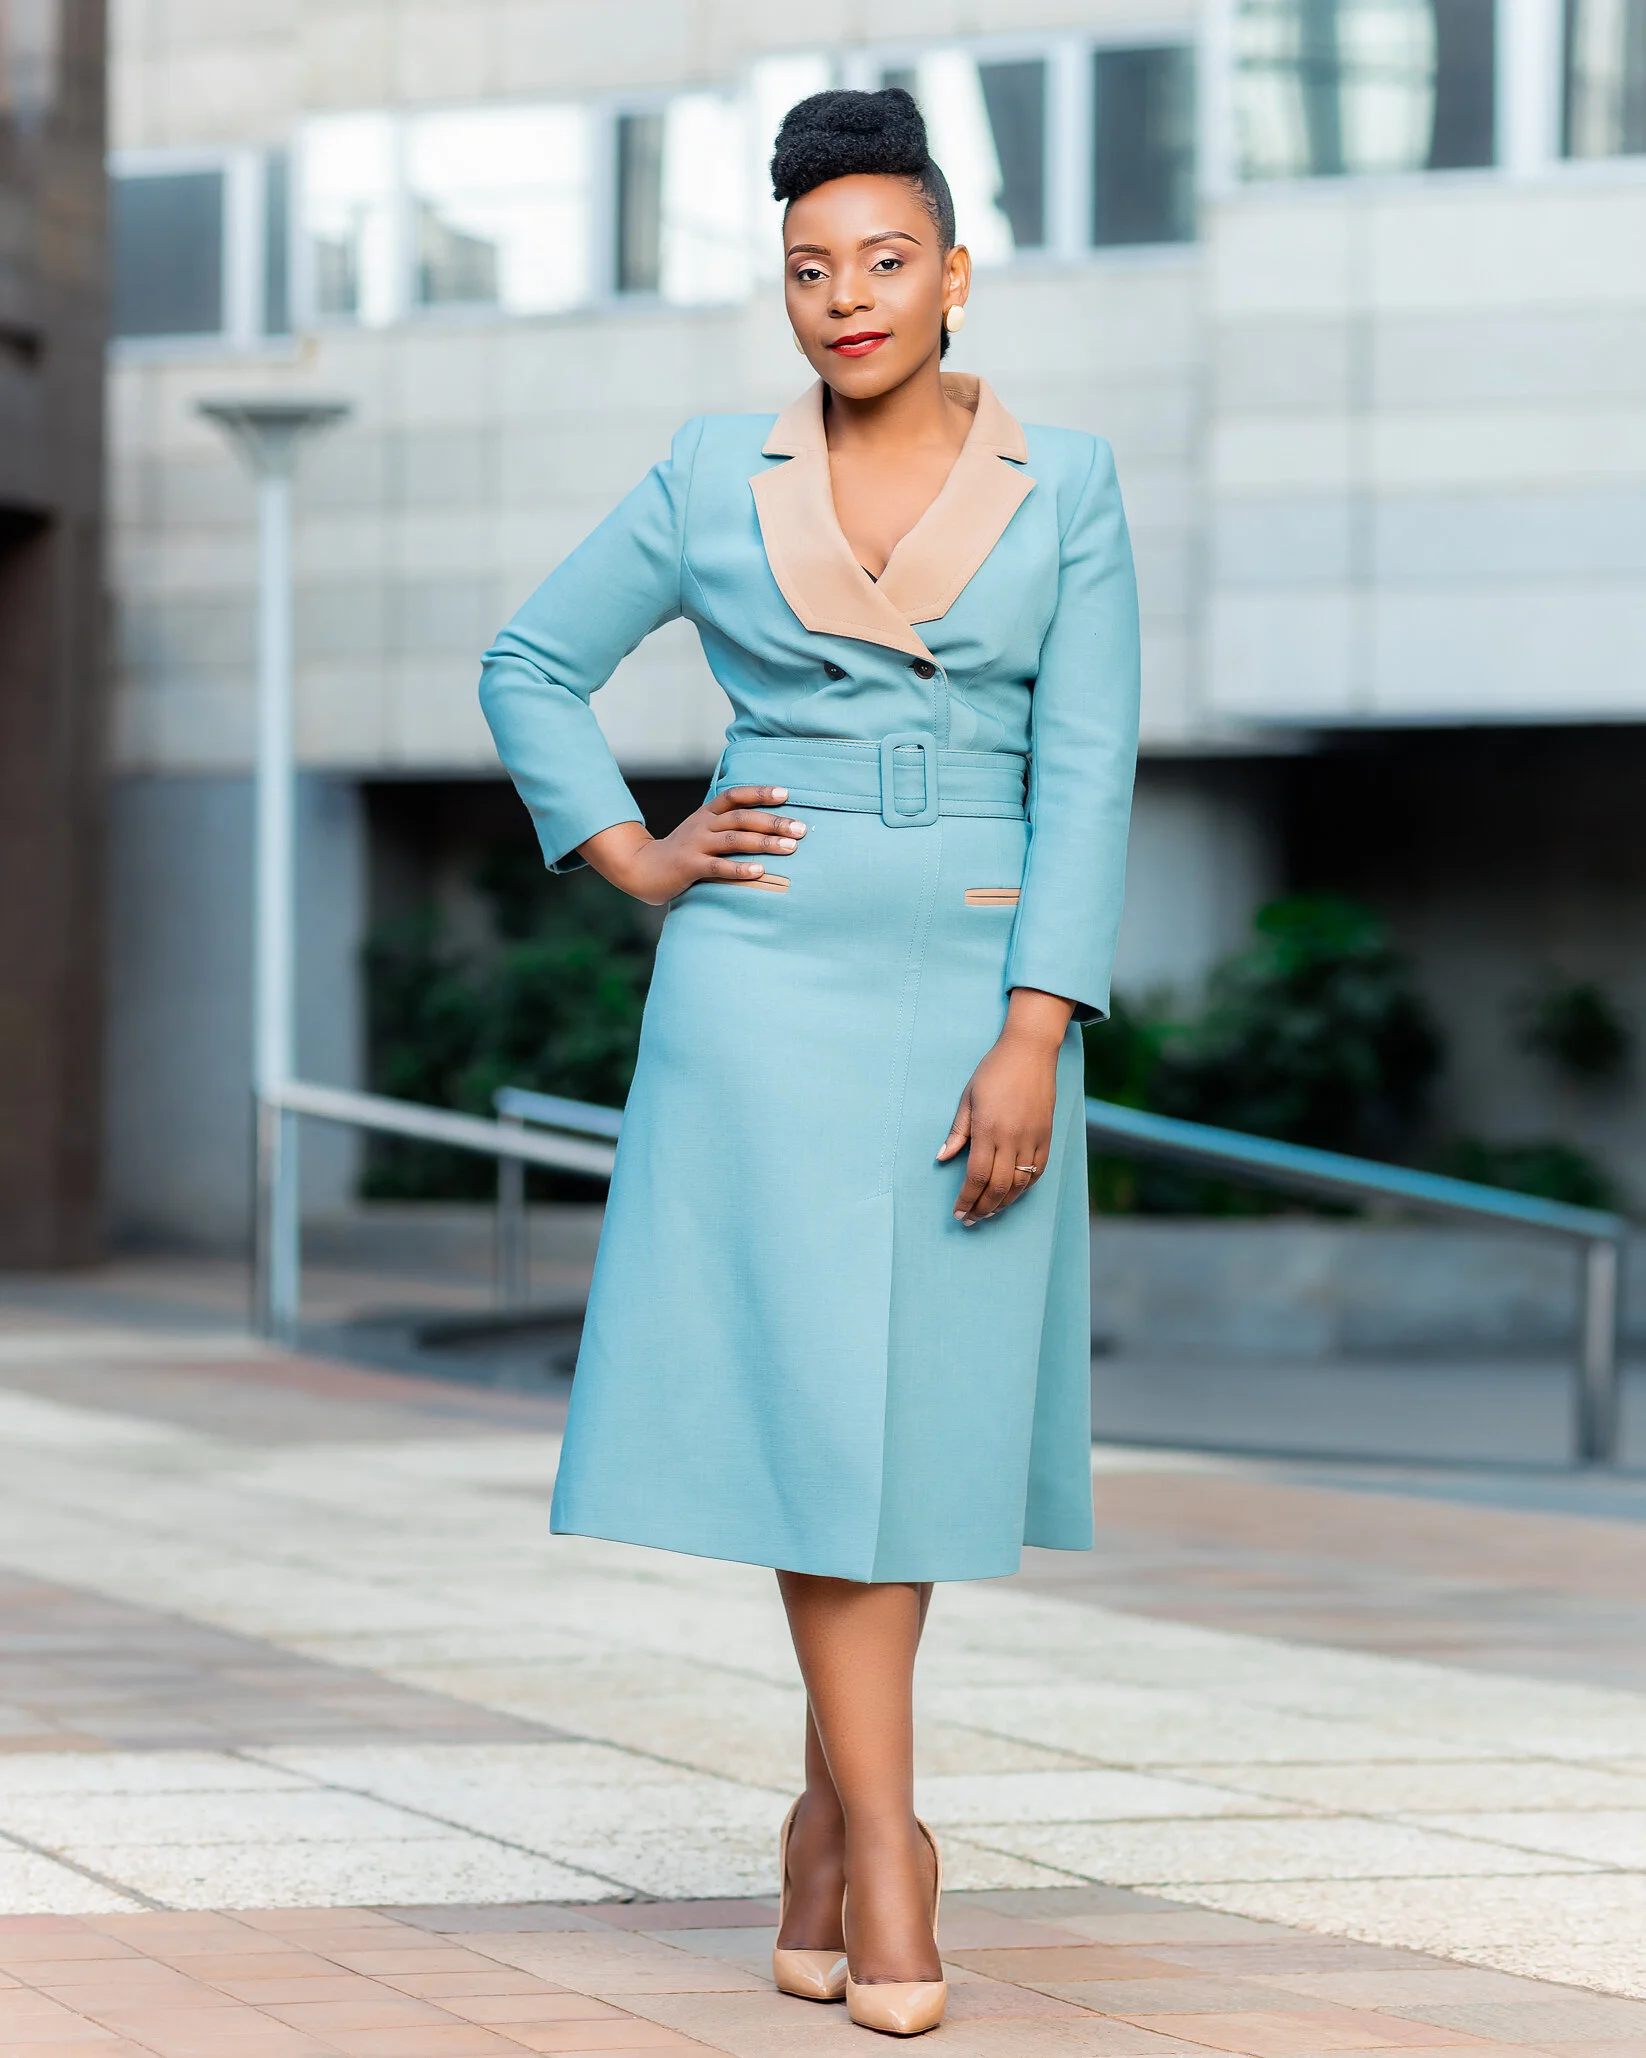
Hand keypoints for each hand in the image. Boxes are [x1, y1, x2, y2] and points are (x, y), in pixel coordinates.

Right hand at [578, 786, 806, 906]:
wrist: (642, 869)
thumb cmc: (682, 853)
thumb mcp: (702, 832)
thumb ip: (727, 826)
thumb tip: (766, 826)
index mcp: (707, 813)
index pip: (735, 795)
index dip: (760, 793)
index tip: (786, 794)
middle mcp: (702, 825)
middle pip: (742, 818)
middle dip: (774, 822)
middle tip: (801, 829)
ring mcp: (695, 845)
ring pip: (734, 840)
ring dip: (764, 843)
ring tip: (790, 848)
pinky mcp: (689, 867)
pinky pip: (718, 867)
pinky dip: (740, 869)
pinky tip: (760, 871)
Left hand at [938, 989, 1074, 1225]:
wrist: (1030, 1051)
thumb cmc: (993, 1070)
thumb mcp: (967, 1097)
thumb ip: (957, 1131)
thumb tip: (942, 1158)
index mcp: (988, 1129)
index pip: (976, 1176)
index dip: (967, 1199)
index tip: (958, 1213)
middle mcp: (1012, 1138)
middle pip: (999, 1187)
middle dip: (983, 1208)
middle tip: (971, 1220)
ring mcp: (1033, 1138)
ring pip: (1021, 1184)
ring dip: (1004, 1203)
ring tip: (989, 1212)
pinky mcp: (1047, 1135)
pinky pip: (1038, 1171)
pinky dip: (1025, 1187)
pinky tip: (1013, 1194)